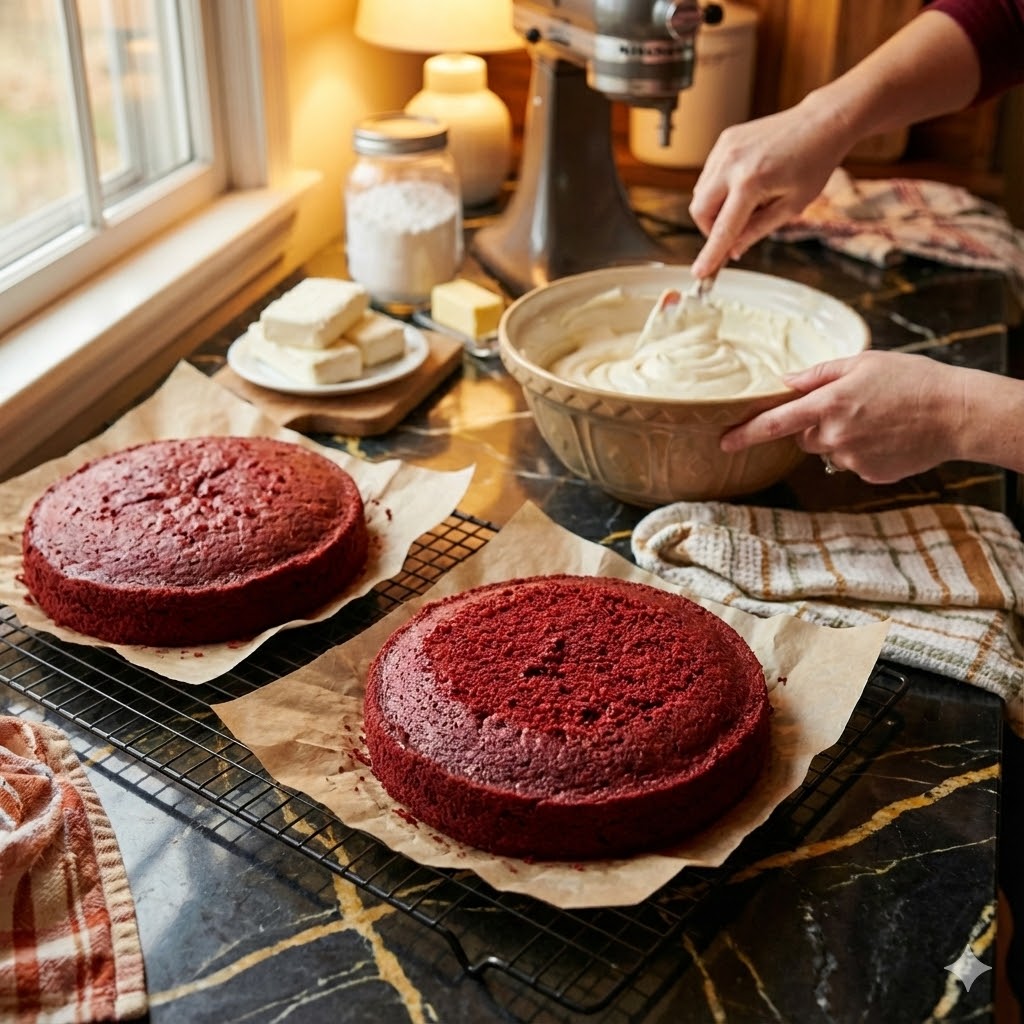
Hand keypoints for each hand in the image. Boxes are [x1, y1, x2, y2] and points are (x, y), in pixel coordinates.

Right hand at [689, 100, 851, 278]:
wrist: (821, 123)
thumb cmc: (814, 163)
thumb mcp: (792, 206)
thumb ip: (758, 230)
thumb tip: (734, 250)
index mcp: (751, 182)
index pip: (723, 228)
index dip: (710, 254)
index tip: (700, 272)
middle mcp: (732, 163)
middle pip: (699, 210)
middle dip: (710, 228)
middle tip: (733, 232)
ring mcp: (726, 149)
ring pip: (700, 193)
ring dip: (714, 208)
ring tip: (745, 204)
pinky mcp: (725, 141)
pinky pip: (708, 175)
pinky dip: (718, 189)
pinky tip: (743, 185)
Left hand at [719, 351, 968, 483]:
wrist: (957, 413)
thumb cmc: (912, 379)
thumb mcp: (863, 362)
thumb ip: (819, 374)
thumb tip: (785, 382)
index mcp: (828, 404)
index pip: (774, 423)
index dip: (746, 434)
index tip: (723, 442)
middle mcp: (834, 436)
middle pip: (803, 437)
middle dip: (816, 425)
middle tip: (852, 407)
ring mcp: (852, 459)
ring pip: (829, 451)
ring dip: (841, 437)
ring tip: (877, 420)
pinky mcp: (870, 474)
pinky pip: (853, 463)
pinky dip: (864, 451)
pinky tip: (888, 436)